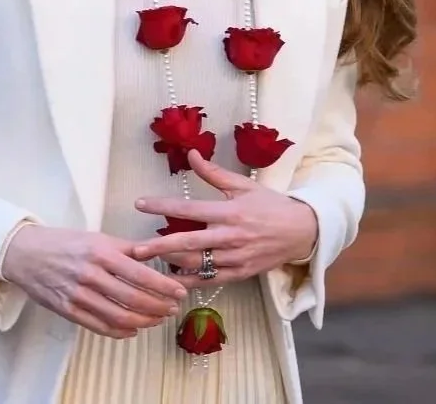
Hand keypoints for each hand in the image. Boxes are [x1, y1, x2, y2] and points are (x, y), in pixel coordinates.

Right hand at [0, 225, 187, 338]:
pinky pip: (99, 326)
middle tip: (173, 308)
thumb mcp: (98, 237)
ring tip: (157, 319)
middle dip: (158, 306)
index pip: (140, 274)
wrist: (27, 253)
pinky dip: (120, 331)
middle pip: (132, 298)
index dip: (163, 286)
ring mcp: (78, 295)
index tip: (179, 292)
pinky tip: (132, 330)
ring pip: (118, 316)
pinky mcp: (68, 311)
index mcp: (101, 252)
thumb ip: (126, 248)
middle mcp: (91, 274)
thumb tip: (155, 251)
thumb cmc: (66, 242)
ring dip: (143, 321)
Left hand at [132, 150, 317, 284]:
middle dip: (159, 247)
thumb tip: (191, 154)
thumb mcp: (243, 185)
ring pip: (197, 264)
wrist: (301, 232)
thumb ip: (213, 173)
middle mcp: (230, 237)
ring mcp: (235, 259)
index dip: (163, 206)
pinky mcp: (240, 274)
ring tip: (148, 261)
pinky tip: (172, 279)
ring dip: (171, 263)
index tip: (140, 203)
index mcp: (229, 212)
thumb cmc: (270, 205)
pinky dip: (190, 281)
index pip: (189, 209)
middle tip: (134, 249)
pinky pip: (210, 280)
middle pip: (188, 243)